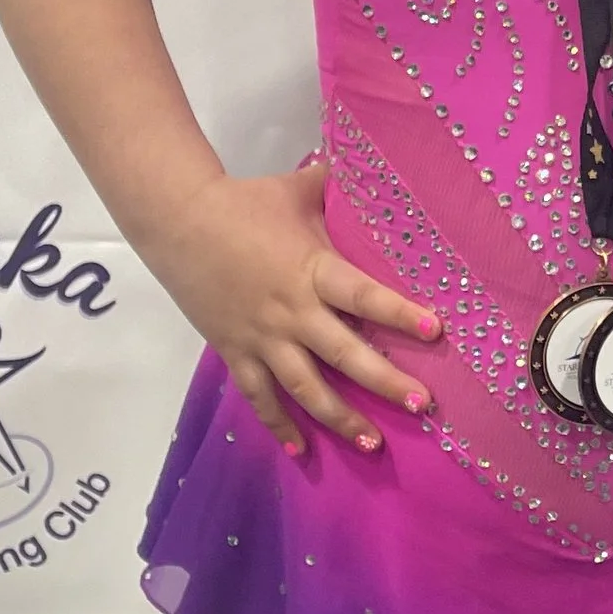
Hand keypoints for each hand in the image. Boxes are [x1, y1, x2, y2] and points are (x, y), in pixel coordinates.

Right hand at [145, 164, 437, 453]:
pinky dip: (279, 425)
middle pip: (344, 354)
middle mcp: (290, 311)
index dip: (400, 314)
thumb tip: (372, 163)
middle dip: (385, 382)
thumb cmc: (244, 201)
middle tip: (422, 405)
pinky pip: (260, 397)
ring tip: (374, 444)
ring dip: (341, 418)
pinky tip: (300, 450)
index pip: (364, 296)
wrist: (176, 219)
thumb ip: (338, 187)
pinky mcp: (235, 352)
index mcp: (312, 270)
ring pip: (305, 388)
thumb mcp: (298, 190)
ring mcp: (261, 338)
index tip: (436, 331)